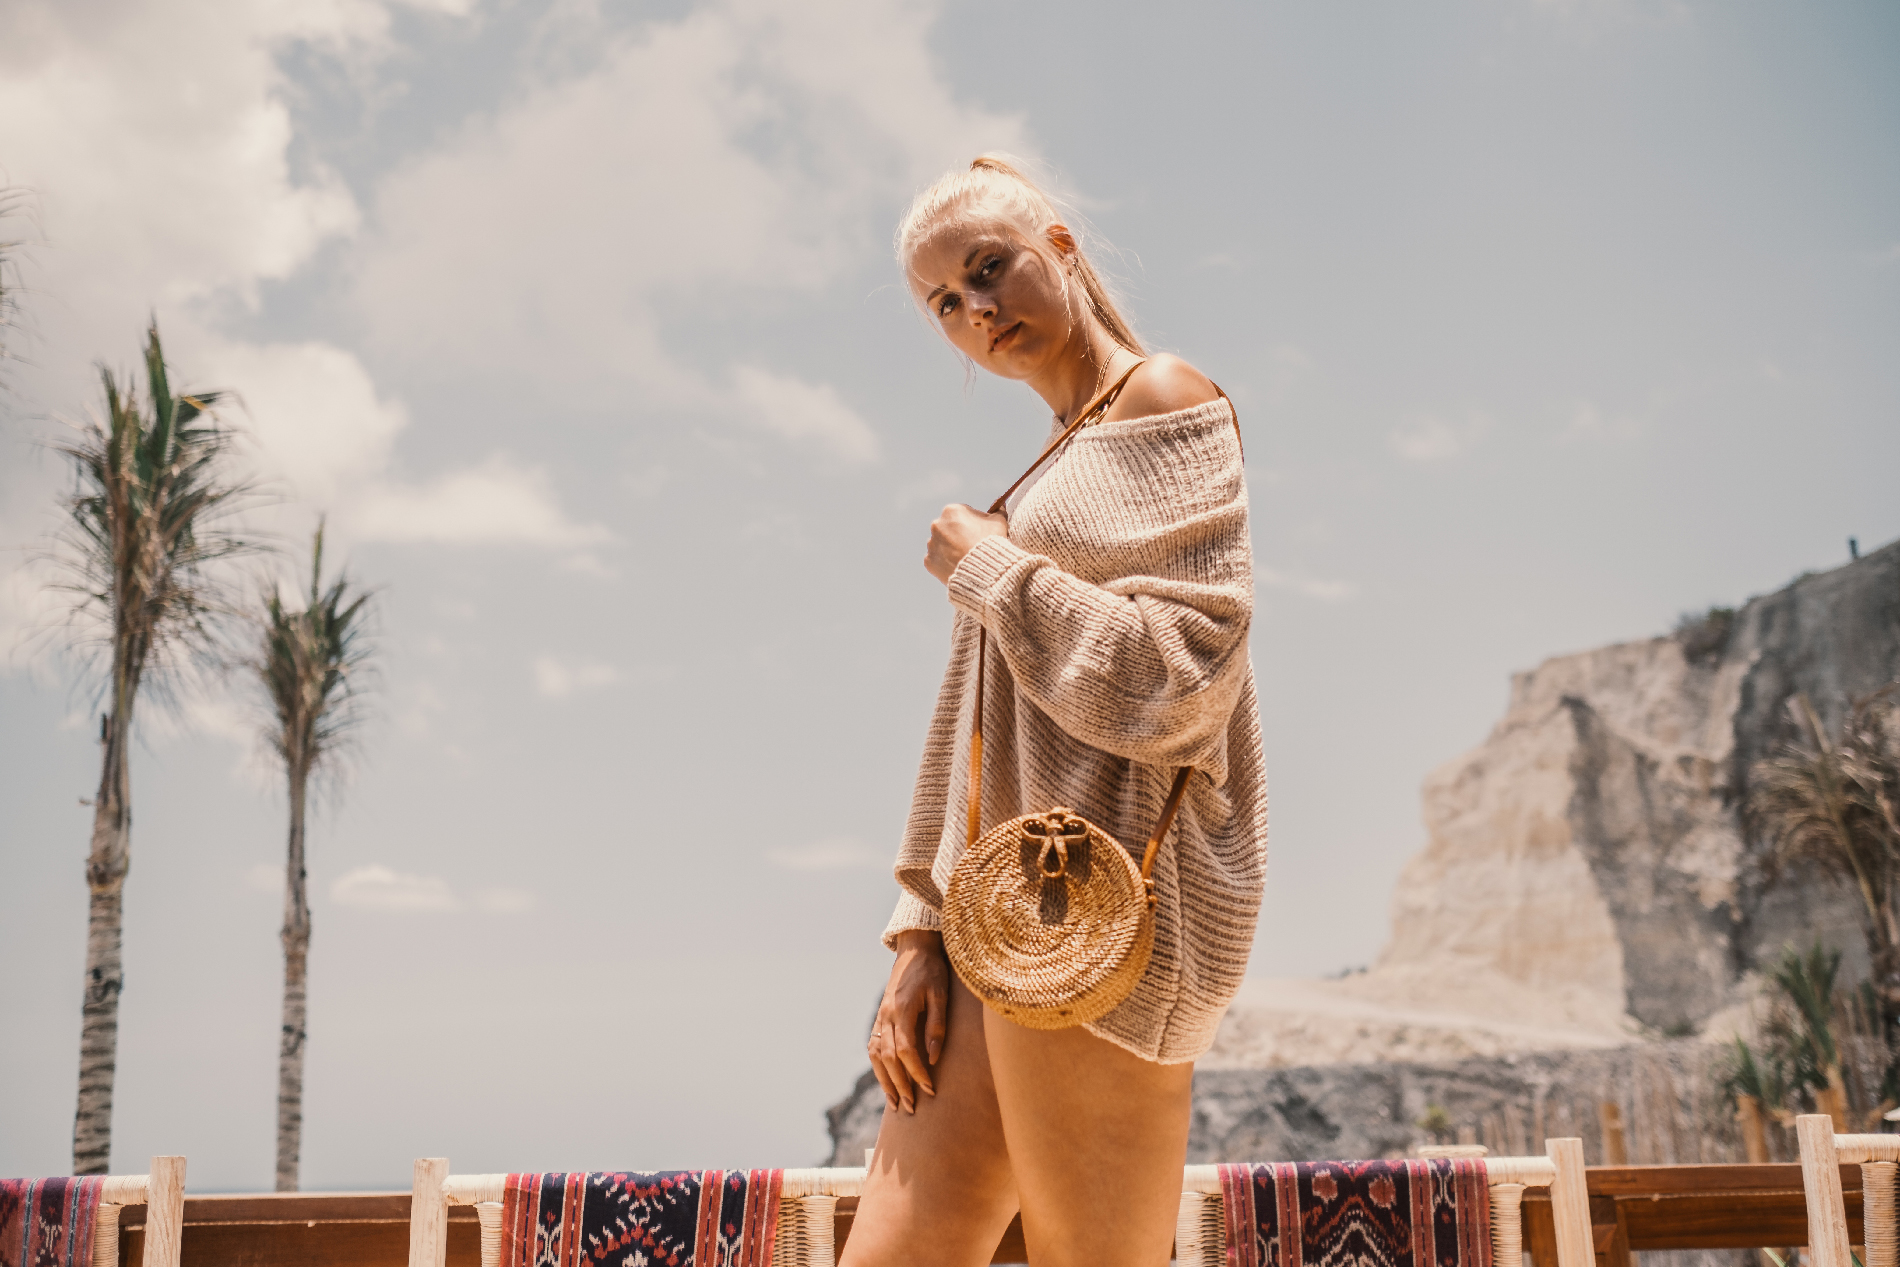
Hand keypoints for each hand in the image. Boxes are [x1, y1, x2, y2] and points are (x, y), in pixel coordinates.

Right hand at [869, 929, 949, 1113]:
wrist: (915, 948)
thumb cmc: (932, 970)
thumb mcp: (941, 994)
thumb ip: (937, 1026)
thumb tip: (933, 1058)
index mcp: (901, 1010)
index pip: (905, 1051)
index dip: (917, 1073)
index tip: (930, 1089)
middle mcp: (886, 1016)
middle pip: (888, 1059)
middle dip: (900, 1085)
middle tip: (912, 1108)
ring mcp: (880, 1017)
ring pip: (876, 1056)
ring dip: (885, 1081)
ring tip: (895, 1103)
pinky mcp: (880, 1017)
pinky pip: (873, 1046)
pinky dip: (878, 1067)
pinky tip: (886, 1081)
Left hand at [925, 504, 1007, 585]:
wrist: (984, 570)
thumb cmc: (991, 542)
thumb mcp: (999, 522)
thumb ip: (998, 511)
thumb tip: (1000, 506)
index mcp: (952, 511)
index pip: (962, 514)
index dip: (972, 524)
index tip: (979, 534)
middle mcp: (937, 525)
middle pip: (949, 529)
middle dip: (959, 536)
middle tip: (972, 546)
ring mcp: (931, 544)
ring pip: (941, 544)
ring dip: (951, 549)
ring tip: (966, 558)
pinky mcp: (929, 561)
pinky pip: (937, 560)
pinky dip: (945, 563)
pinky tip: (959, 566)